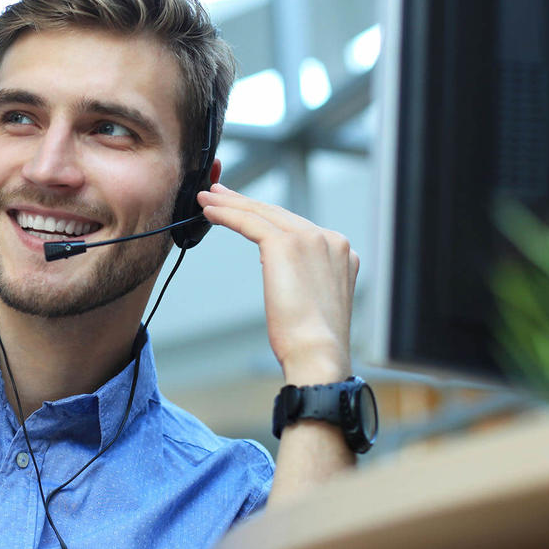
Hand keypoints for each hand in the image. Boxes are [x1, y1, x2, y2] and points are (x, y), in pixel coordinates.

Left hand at [197, 182, 359, 384]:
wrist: (318, 354)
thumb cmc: (311, 342)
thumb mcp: (313, 300)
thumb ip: (303, 275)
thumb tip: (272, 264)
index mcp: (341, 253)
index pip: (296, 227)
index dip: (266, 216)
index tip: (246, 211)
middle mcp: (330, 240)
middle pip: (279, 214)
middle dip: (246, 202)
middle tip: (220, 193)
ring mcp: (311, 239)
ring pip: (263, 213)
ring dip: (231, 204)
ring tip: (207, 198)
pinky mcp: (286, 245)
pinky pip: (249, 222)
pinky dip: (227, 214)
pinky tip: (209, 211)